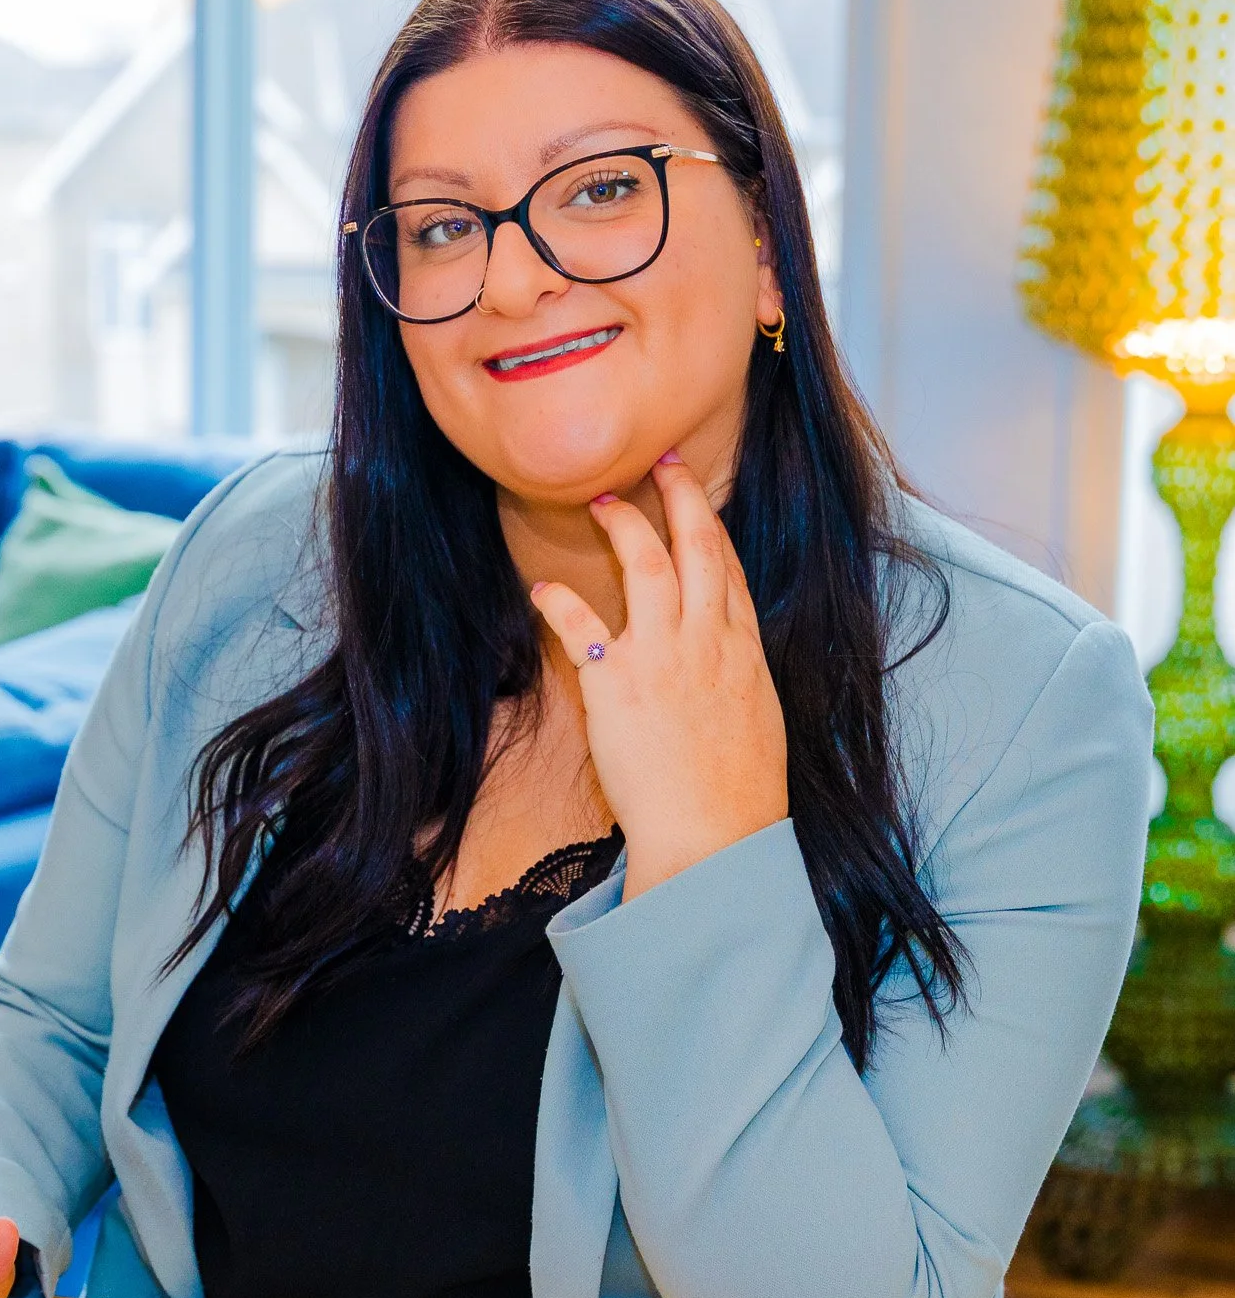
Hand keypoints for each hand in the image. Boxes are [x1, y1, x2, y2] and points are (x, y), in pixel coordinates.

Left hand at [529, 452, 787, 901]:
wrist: (714, 835)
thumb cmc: (737, 796)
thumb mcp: (757, 724)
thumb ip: (737, 683)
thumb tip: (724, 669)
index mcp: (744, 652)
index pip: (729, 571)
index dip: (710, 528)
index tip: (696, 498)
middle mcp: (708, 641)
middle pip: (698, 547)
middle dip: (679, 497)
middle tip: (661, 462)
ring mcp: (663, 656)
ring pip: (647, 564)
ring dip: (622, 524)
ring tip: (599, 500)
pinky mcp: (617, 682)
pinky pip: (581, 624)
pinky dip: (559, 601)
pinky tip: (541, 588)